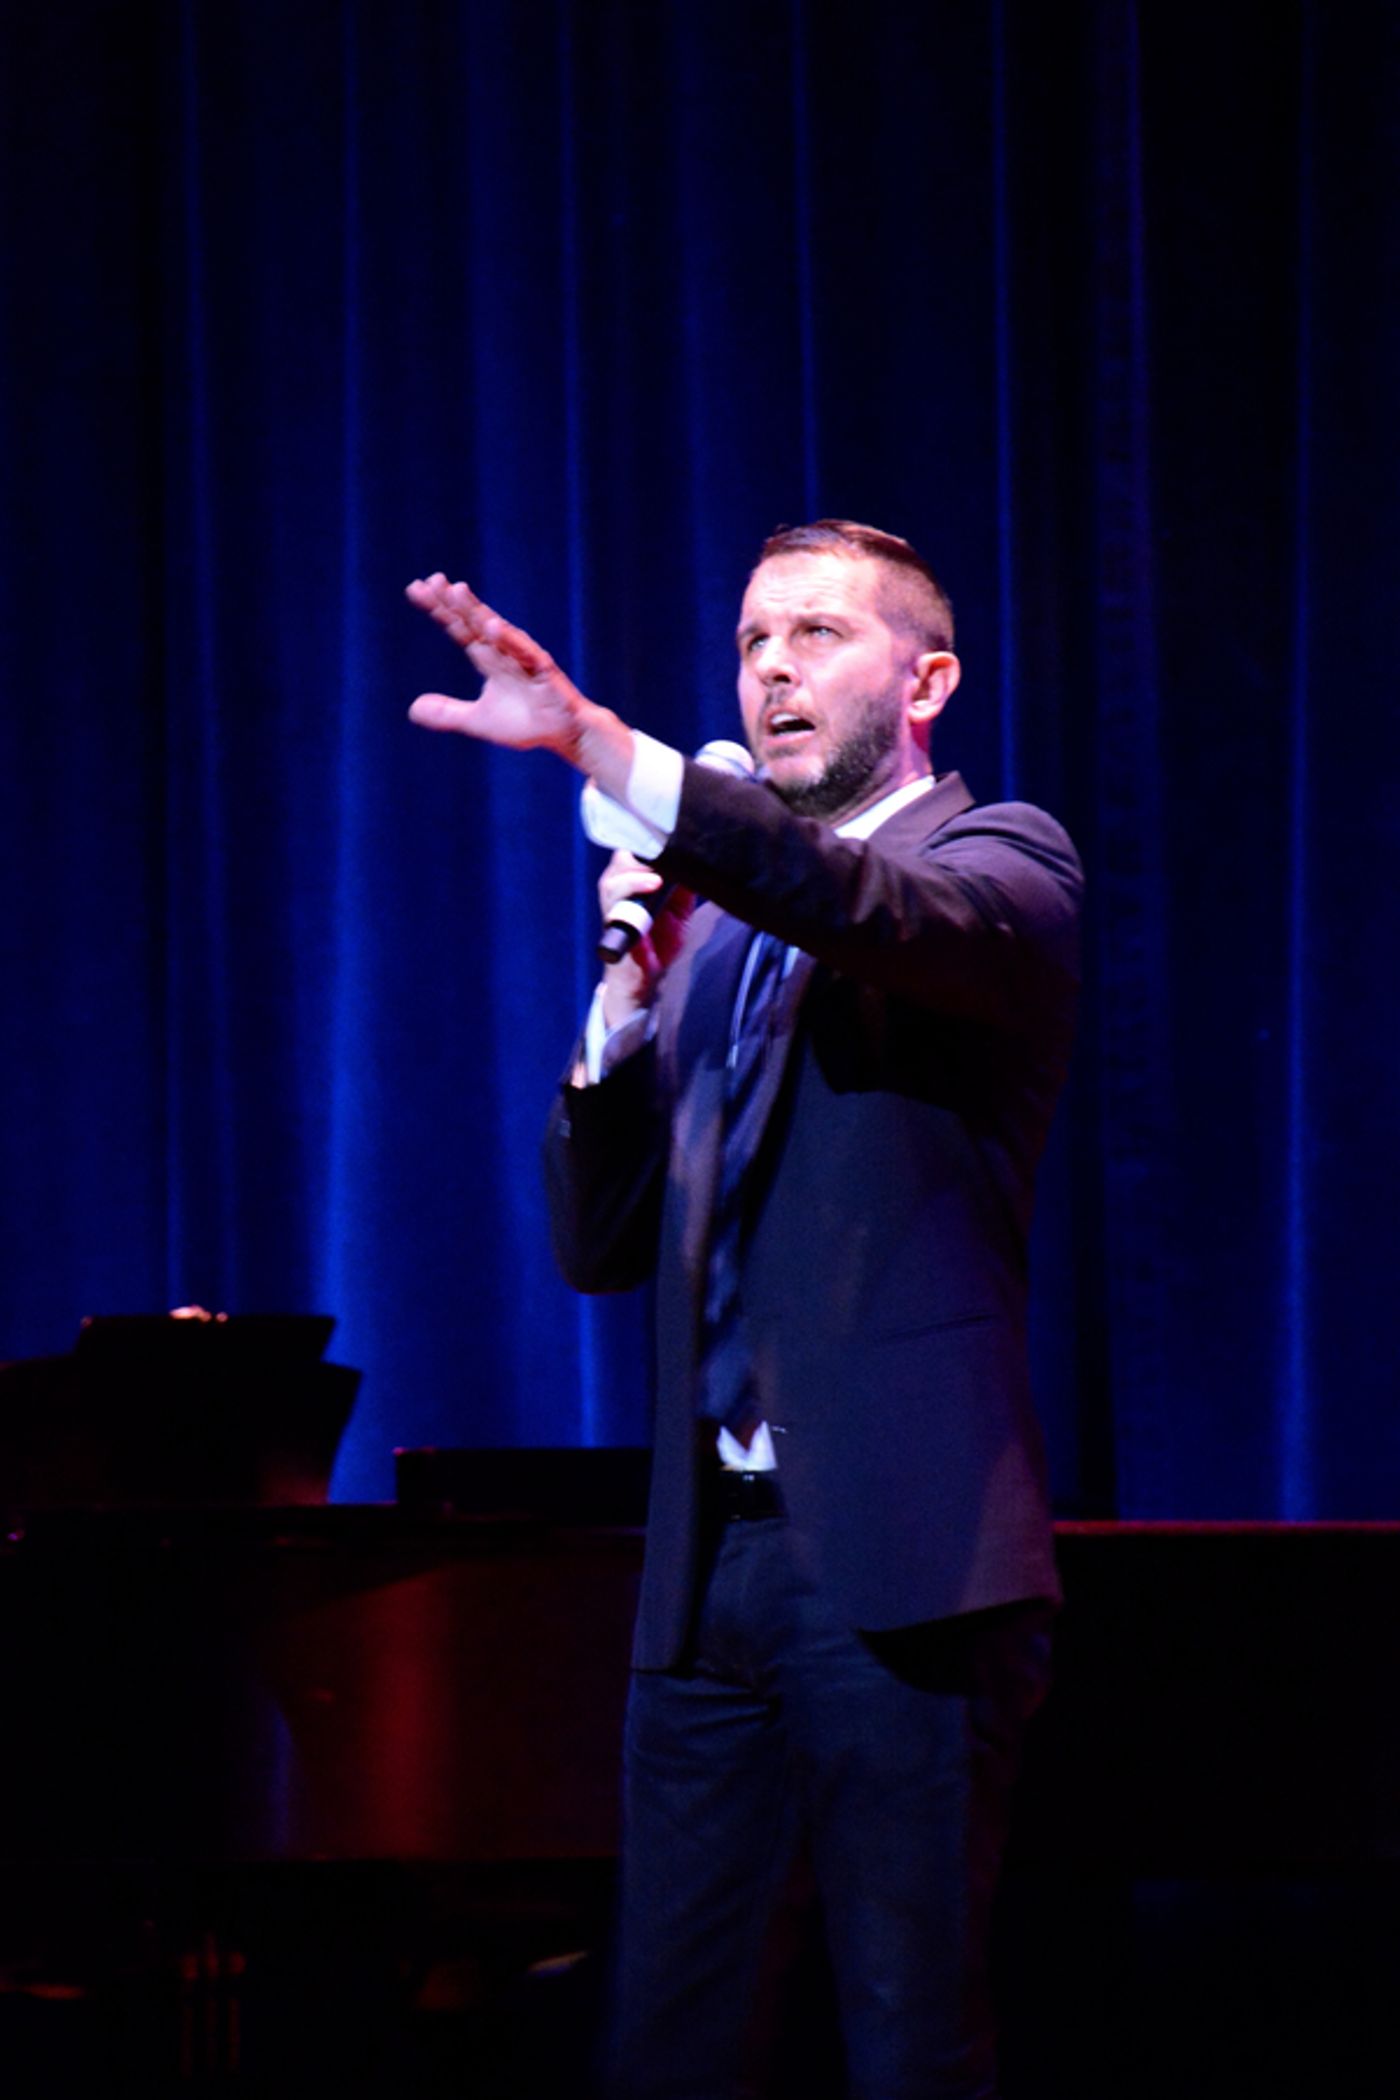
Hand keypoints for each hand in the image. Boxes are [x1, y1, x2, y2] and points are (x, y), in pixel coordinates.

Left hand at [405, 573, 591, 755]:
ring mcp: (523, 657)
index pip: (459, 628)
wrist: (565, 735)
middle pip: (472, 621)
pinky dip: (507, 639)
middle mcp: (504, 651)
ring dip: (476, 610)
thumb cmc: (526, 723)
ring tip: (456, 590)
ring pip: (496, 629)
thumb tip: (412, 709)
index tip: (416, 589)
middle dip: (452, 601)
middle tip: (431, 580)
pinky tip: (492, 626)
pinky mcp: (543, 669)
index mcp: (488, 658)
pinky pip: (524, 651)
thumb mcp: (478, 720)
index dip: (439, 609)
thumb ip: (447, 713)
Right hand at [599, 852, 692, 1027]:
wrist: (647, 979)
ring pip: (612, 882)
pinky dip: (632, 897)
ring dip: (635, 876)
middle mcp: (618, 892)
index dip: (645, 840)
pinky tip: (652, 889)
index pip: (632, 851)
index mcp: (632, 882)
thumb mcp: (679, 910)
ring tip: (657, 879)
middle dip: (639, 853)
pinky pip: (615, 910)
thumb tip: (700, 862)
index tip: (667, 833)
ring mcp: (613, 911)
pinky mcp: (615, 931)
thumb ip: (686, 886)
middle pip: (620, 860)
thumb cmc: (660, 942)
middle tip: (664, 854)